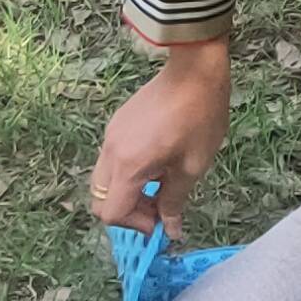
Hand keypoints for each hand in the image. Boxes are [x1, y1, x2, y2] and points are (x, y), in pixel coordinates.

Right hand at [89, 43, 236, 237]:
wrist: (194, 70)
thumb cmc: (199, 118)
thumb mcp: (192, 166)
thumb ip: (175, 200)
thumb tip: (170, 230)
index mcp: (128, 165)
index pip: (111, 213)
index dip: (135, 225)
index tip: (160, 220)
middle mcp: (110, 152)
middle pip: (100, 200)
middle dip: (127, 211)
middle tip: (159, 205)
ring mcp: (110, 135)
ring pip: (103, 180)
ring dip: (127, 191)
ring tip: (160, 182)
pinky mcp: (116, 123)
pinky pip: (111, 159)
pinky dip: (126, 172)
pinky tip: (156, 161)